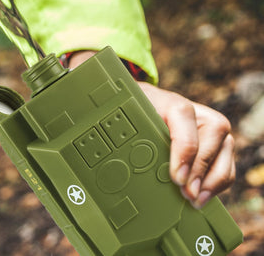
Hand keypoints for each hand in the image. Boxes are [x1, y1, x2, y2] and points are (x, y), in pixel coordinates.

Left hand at [66, 50, 235, 207]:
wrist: (133, 100)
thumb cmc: (123, 109)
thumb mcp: (117, 112)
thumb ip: (105, 123)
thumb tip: (76, 138)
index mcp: (166, 99)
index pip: (182, 116)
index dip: (183, 149)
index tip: (175, 178)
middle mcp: (191, 109)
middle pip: (214, 134)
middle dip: (202, 169)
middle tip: (187, 194)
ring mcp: (204, 124)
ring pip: (224, 148)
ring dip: (214, 178)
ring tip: (195, 200)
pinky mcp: (212, 141)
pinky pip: (224, 160)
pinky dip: (217, 180)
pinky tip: (202, 196)